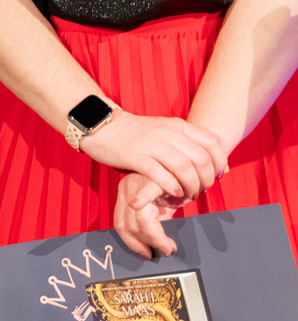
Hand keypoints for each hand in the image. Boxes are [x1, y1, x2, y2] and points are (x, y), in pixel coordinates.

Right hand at [80, 111, 227, 200]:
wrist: (102, 126)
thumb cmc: (135, 133)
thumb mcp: (164, 130)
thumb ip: (184, 141)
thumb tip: (207, 160)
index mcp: (177, 125)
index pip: (212, 142)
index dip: (220, 162)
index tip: (217, 175)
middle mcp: (167, 133)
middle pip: (200, 158)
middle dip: (206, 179)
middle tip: (202, 190)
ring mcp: (151, 144)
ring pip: (184, 168)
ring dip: (191, 186)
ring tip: (189, 195)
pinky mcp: (135, 156)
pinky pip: (160, 174)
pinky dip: (172, 186)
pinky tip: (174, 193)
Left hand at [112, 172, 183, 258]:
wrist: (192, 165)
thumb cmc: (178, 184)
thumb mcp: (162, 204)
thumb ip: (155, 220)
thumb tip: (156, 246)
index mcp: (127, 192)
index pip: (120, 223)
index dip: (132, 242)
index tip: (146, 253)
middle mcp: (128, 186)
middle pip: (126, 224)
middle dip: (143, 243)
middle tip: (162, 251)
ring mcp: (138, 183)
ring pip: (136, 221)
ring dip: (153, 240)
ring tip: (168, 247)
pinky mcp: (152, 182)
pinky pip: (144, 210)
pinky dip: (154, 232)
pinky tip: (165, 242)